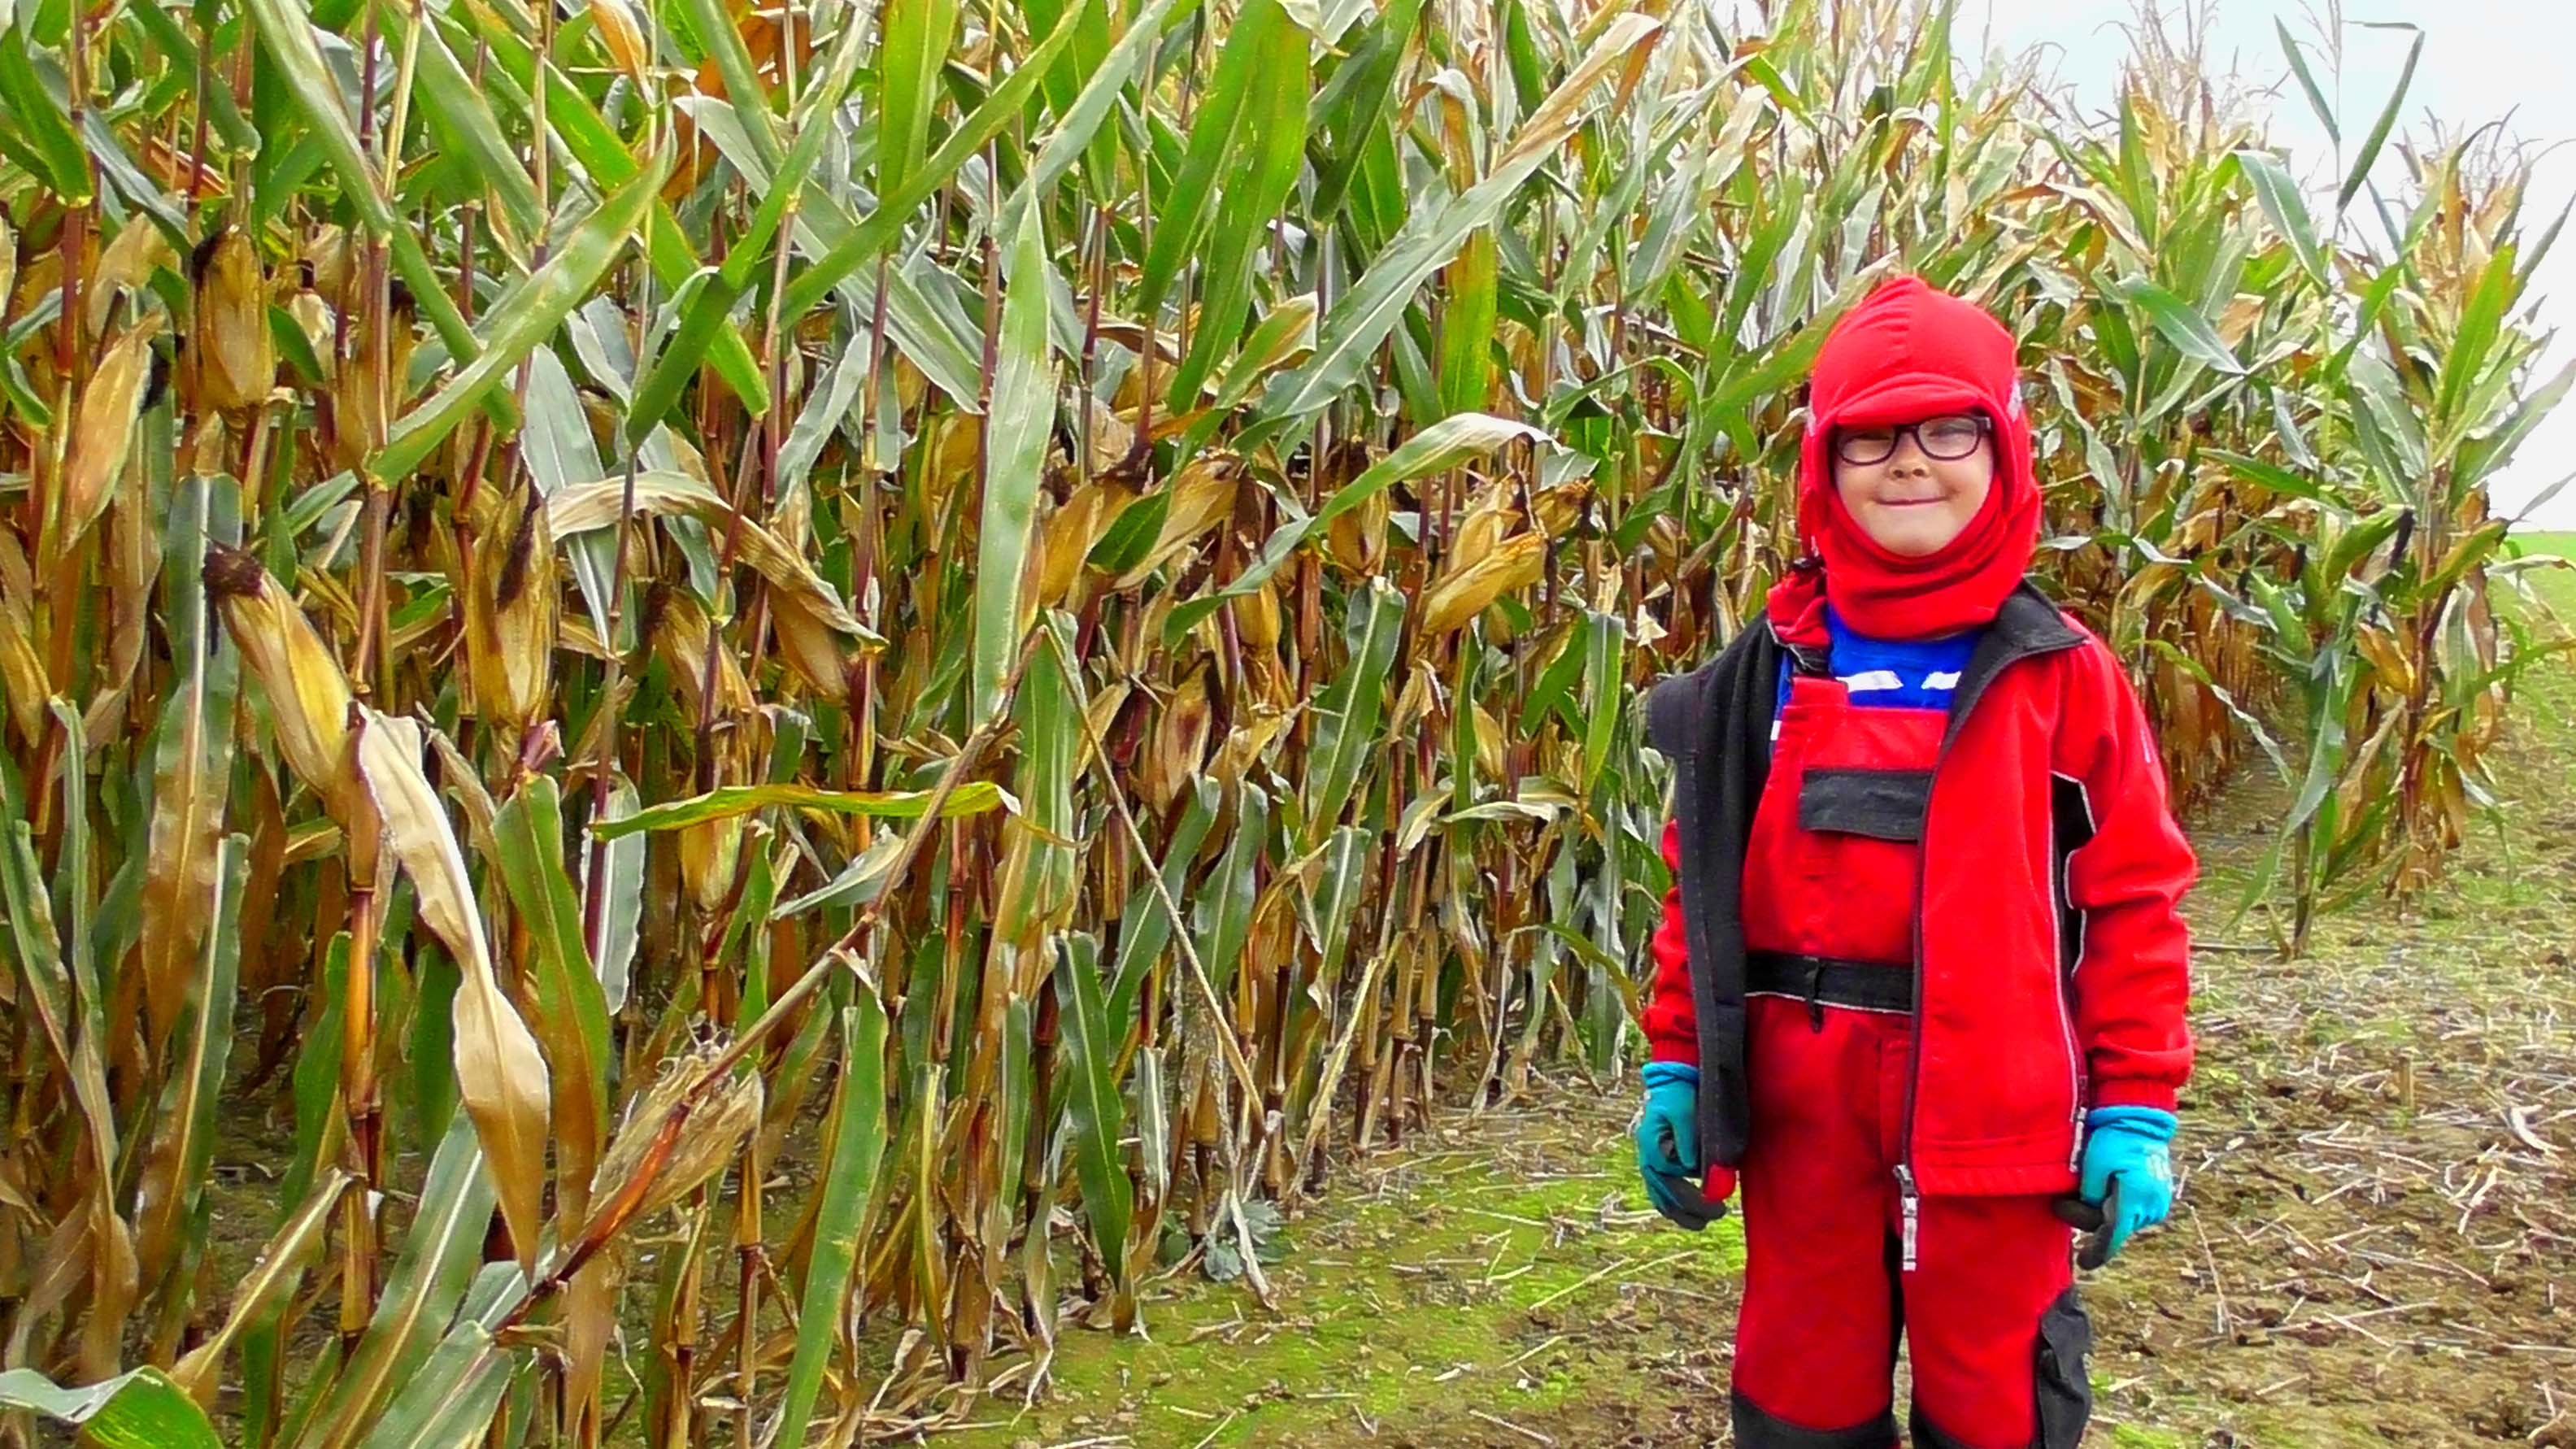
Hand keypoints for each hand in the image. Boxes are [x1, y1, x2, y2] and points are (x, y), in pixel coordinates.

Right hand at [1637, 1063, 1732, 1228]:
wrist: (1672, 1081)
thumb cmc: (1681, 1094)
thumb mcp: (1684, 1111)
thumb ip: (1688, 1140)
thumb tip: (1691, 1168)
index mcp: (1654, 1149)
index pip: (1674, 1183)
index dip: (1696, 1197)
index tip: (1718, 1205)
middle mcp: (1648, 1160)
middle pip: (1667, 1197)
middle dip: (1691, 1211)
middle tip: (1717, 1213)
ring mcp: (1651, 1163)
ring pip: (1661, 1199)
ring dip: (1681, 1214)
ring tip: (1702, 1223)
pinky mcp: (1658, 1163)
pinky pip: (1661, 1193)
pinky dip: (1673, 1207)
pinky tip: (1688, 1216)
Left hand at [2078, 1107, 2175, 1260]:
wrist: (2141, 1124)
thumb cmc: (2114, 1140)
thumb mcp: (2095, 1164)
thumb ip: (2091, 1193)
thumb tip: (2091, 1210)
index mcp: (2134, 1199)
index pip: (2113, 1235)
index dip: (2098, 1252)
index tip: (2084, 1264)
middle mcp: (2150, 1208)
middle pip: (2111, 1228)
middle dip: (2086, 1218)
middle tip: (2061, 1201)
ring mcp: (2156, 1205)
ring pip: (2120, 1221)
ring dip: (2101, 1212)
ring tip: (2087, 1186)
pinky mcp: (2156, 1199)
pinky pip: (2129, 1211)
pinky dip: (2113, 1206)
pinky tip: (2104, 1188)